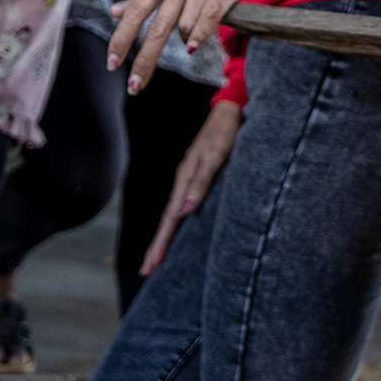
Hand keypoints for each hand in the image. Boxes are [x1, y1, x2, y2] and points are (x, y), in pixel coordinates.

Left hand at [108, 0, 271, 90]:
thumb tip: (115, 12)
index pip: (137, 9)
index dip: (122, 37)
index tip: (112, 63)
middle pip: (159, 24)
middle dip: (145, 58)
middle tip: (136, 85)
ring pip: (185, 22)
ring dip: (184, 39)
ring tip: (191, 38)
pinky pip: (210, 15)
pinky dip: (200, 35)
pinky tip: (193, 46)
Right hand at [142, 100, 241, 275]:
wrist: (232, 109)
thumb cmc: (226, 132)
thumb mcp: (215, 156)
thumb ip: (201, 182)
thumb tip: (184, 211)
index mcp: (185, 178)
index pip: (170, 218)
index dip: (160, 243)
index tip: (150, 265)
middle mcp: (185, 180)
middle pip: (168, 219)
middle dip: (158, 245)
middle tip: (147, 270)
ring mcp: (191, 177)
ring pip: (175, 212)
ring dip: (167, 235)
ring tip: (159, 256)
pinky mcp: (200, 175)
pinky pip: (185, 203)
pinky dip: (179, 219)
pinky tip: (181, 226)